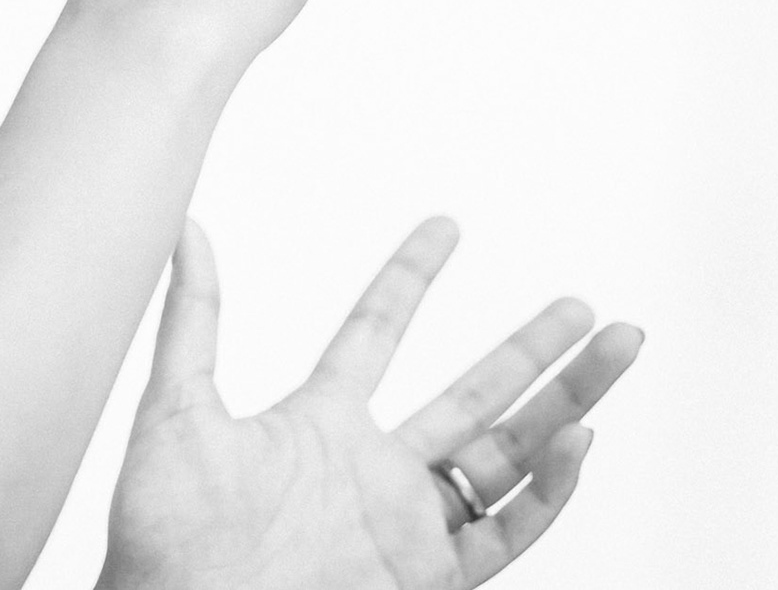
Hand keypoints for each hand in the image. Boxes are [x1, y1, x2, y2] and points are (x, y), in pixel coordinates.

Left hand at [96, 219, 641, 589]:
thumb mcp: (176, 411)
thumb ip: (193, 319)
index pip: (376, 332)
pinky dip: (547, 492)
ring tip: (617, 348)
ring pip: (509, 457)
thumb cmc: (160, 535)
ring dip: (566, 406)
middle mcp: (371, 470)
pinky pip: (504, 533)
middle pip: (472, 395)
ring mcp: (403, 525)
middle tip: (584, 306)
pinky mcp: (424, 578)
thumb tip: (183, 227)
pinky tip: (577, 441)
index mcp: (317, 423)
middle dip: (531, 350)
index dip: (411, 277)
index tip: (447, 224)